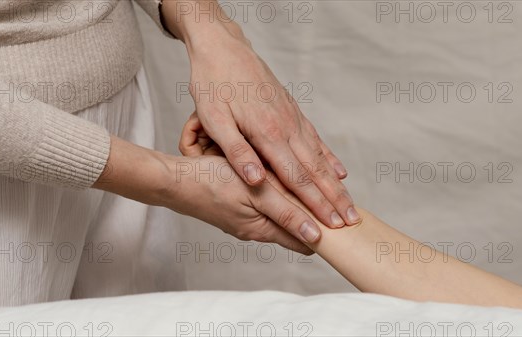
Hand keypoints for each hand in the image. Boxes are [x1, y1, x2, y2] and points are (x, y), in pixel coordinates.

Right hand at [94, 134, 317, 254]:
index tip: (346, 221)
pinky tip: (286, 184)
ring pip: (282, 216)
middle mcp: (256, 229)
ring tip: (319, 194)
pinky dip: (282, 199)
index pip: (305, 241)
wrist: (175, 181)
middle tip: (339, 206)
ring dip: (300, 208)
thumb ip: (287, 212)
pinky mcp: (237, 209)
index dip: (327, 232)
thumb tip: (316, 230)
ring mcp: (246, 220)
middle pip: (297, 230)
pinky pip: (267, 207)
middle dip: (318, 219)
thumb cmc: (212, 183)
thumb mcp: (256, 195)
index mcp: (262, 230)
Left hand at [163, 3, 360, 227]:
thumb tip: (256, 181)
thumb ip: (236, 151)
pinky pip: (315, 138)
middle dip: (334, 200)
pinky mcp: (292, 111)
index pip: (296, 178)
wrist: (223, 46)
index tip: (331, 225)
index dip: (315, 204)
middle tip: (351, 223)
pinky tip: (338, 170)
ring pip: (319, 157)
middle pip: (315, 171)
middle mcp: (287, 127)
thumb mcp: (214, 119)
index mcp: (267, 133)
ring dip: (335, 184)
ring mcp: (292, 118)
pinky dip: (329, 157)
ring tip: (350, 204)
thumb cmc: (214, 83)